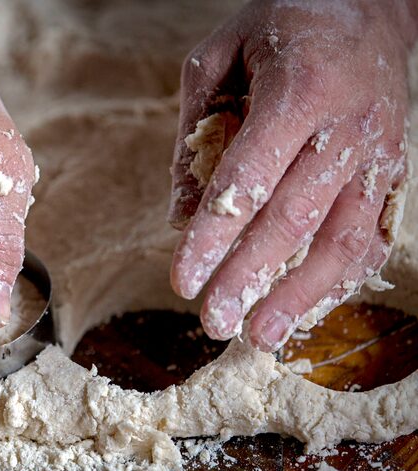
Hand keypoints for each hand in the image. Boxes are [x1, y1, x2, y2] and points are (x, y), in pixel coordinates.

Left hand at [168, 0, 414, 350]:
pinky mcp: (393, 170)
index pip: (247, 181)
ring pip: (342, 238)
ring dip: (301, 294)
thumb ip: (193, 132)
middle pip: (293, 220)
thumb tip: (178, 216)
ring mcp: (378, 153)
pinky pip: (373, 235)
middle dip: (249, 278)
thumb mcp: (218, 56)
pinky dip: (343, 278)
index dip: (213, 237)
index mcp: (298, 92)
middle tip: (213, 323)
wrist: (371, 4)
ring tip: (262, 336)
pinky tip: (310, 308)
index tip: (182, 281)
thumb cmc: (283, 26)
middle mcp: (346, 128)